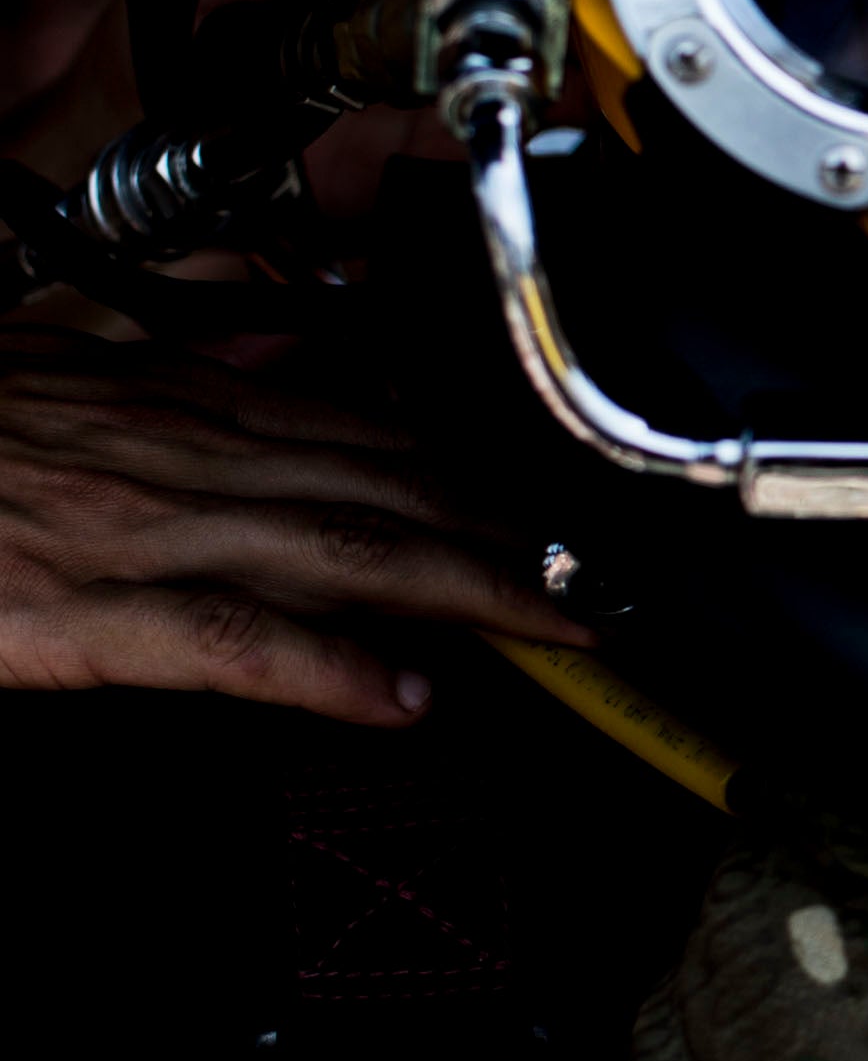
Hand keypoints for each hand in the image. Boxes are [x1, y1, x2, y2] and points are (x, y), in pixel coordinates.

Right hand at [0, 324, 587, 723]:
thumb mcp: (69, 369)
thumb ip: (177, 378)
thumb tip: (267, 362)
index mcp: (183, 402)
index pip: (371, 432)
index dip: (478, 473)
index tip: (552, 504)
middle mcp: (184, 454)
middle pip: (392, 490)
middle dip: (515, 534)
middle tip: (604, 572)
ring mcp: (137, 531)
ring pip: (346, 554)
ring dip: (474, 590)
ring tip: (565, 627)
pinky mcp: (74, 610)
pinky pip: (228, 638)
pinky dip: (328, 669)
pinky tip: (403, 698)